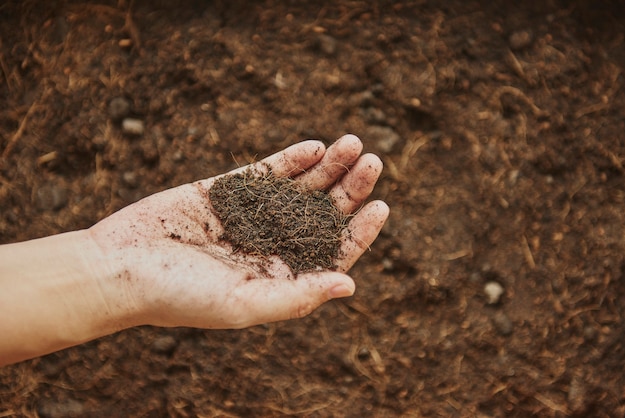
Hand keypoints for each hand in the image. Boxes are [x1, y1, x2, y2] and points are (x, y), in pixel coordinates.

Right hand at [89, 134, 388, 328]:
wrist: (119, 268)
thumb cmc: (179, 295)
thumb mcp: (243, 303)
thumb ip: (296, 296)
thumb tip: (350, 284)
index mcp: (280, 276)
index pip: (332, 254)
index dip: (360, 232)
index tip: (380, 206)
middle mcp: (271, 245)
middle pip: (322, 215)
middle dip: (349, 189)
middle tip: (373, 162)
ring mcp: (251, 216)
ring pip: (300, 188)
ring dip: (328, 167)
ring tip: (353, 144)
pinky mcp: (227, 191)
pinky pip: (267, 172)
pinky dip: (291, 159)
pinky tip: (315, 147)